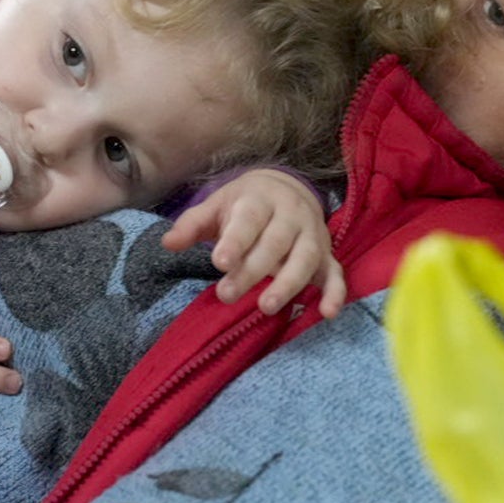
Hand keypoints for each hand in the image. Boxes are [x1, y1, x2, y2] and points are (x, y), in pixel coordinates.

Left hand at [162, 169, 345, 317]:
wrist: (286, 189)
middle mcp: (291, 216)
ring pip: (304, 259)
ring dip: (288, 284)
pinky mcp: (327, 256)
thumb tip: (168, 243)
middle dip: (252, 270)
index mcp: (260, 200)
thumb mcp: (216, 206)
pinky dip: (335, 293)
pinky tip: (327, 314)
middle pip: (274, 244)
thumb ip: (192, 225)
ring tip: (266, 307)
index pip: (248, 220)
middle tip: (226, 295)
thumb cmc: (244, 205)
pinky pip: (335, 274)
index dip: (236, 241)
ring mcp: (312, 236)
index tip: (219, 262)